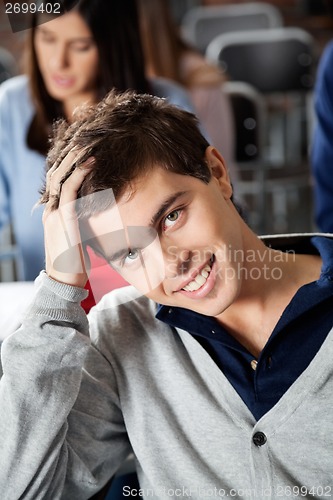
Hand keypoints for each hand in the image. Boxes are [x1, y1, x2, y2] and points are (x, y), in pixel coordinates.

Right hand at [42, 149, 94, 287]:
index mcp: (52, 214)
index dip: (67, 164)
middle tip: (84, 139)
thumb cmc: (74, 263)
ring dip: (74, 159)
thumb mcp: (78, 238)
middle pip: (56, 174)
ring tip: (88, 144)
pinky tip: (90, 162)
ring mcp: (54, 214)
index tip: (82, 150)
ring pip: (61, 177)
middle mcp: (50, 211)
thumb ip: (82, 224)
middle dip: (69, 155)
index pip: (57, 181)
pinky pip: (69, 190)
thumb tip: (97, 216)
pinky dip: (79, 174)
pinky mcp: (63, 220)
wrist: (64, 282)